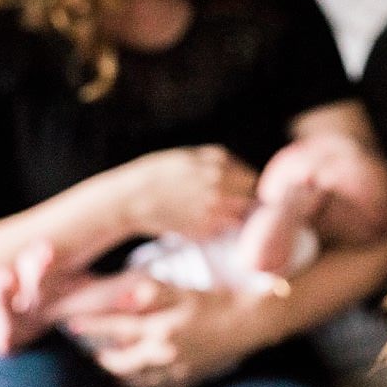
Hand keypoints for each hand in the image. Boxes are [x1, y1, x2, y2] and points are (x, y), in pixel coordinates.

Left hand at [69, 283, 265, 386]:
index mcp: (162, 329)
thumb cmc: (215, 302)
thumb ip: (151, 292)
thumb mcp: (183, 291)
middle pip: (120, 363)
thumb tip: (122, 297)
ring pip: (134, 383)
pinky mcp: (186, 381)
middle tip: (87, 351)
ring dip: (116, 377)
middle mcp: (165, 354)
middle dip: (99, 358)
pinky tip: (130, 386)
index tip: (70, 325)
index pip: (116, 328)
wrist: (249, 324)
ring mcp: (176, 371)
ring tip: (105, 368)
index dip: (91, 326)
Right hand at [117, 144, 258, 240]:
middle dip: (249, 203)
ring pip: (244, 217)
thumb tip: (246, 171)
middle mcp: (220, 183)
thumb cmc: (158, 175)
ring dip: (239, 218)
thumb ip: (218, 161)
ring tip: (224, 216)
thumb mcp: (188, 156)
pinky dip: (222, 229)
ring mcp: (215, 208)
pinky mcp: (207, 228)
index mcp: (217, 162)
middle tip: (240, 207)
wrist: (133, 198)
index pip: (254, 178)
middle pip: (253, 198)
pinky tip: (209, 224)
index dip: (252, 187)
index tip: (247, 192)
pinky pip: (225, 230)